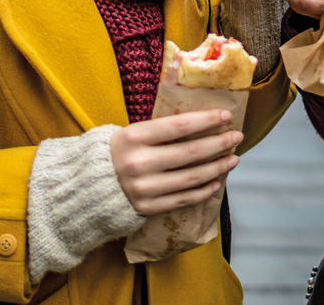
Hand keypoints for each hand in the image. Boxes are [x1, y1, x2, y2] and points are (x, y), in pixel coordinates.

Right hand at [109, 109, 242, 216]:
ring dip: (217, 167)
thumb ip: (161, 128)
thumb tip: (201, 119)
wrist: (86, 187)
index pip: (179, 126)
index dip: (206, 120)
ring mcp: (144, 189)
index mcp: (134, 138)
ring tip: (233, 158)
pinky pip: (184, 199)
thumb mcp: (132, 132)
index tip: (226, 115)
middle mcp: (139, 164)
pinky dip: (203, 190)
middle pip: (190, 154)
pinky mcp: (147, 208)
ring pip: (191, 178)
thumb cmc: (117, 152)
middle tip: (237, 136)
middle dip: (219, 143)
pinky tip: (216, 181)